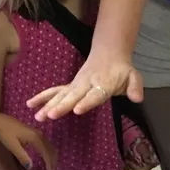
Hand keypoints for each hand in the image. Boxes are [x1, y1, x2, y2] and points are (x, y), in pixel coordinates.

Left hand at [0, 113, 56, 169]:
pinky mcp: (34, 133)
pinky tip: (46, 158)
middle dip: (53, 162)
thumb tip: (31, 167)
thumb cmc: (4, 133)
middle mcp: (39, 134)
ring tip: (50, 168)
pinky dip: (48, 152)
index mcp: (35, 137)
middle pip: (51, 149)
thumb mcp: (12, 145)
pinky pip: (46, 144)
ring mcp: (37, 133)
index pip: (46, 152)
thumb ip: (22, 156)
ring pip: (49, 146)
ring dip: (52, 157)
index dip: (49, 163)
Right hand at [27, 48, 142, 121]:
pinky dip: (42, 97)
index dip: (86, 102)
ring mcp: (76, 85)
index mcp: (103, 84)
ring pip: (60, 95)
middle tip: (51, 115)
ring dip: (48, 104)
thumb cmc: (121, 70)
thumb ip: (134, 87)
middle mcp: (86, 84)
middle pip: (73, 96)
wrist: (109, 54)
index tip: (77, 110)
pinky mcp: (70, 86)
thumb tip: (137, 98)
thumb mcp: (133, 76)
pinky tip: (31, 105)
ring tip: (37, 116)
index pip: (94, 95)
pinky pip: (55, 92)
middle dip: (62, 105)